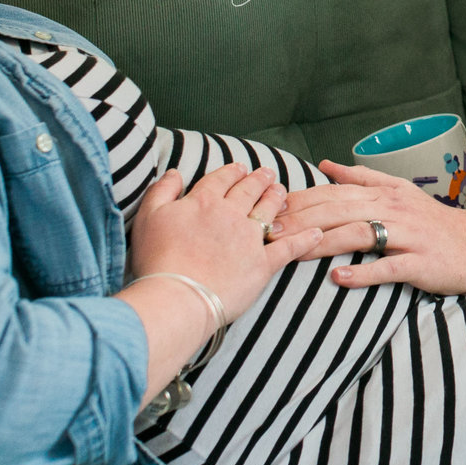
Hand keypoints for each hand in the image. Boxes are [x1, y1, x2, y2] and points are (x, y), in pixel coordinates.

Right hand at [127, 162, 316, 318]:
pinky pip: (289, 248)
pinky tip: (316, 233)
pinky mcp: (263, 264)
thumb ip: (162, 191)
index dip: (232, 172)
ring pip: (269, 211)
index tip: (239, 168)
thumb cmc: (158, 260)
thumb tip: (176, 173)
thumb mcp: (148, 217)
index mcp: (204, 201)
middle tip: (268, 173)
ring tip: (283, 191)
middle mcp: (231, 214)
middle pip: (249, 191)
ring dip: (278, 199)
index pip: (222, 179)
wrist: (178, 296)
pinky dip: (305, 240)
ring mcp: (249, 238)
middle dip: (260, 179)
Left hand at [275, 161, 465, 293]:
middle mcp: (393, 209)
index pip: (334, 192)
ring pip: (358, 234)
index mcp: (384, 193)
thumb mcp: (399, 192)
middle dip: (300, 220)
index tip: (269, 210)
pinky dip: (362, 273)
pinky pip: (387, 267)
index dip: (300, 200)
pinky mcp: (419, 263)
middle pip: (339, 210)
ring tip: (292, 253)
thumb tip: (325, 165)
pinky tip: (338, 279)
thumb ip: (362, 177)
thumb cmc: (435, 223)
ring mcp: (407, 236)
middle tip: (267, 232)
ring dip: (322, 244)